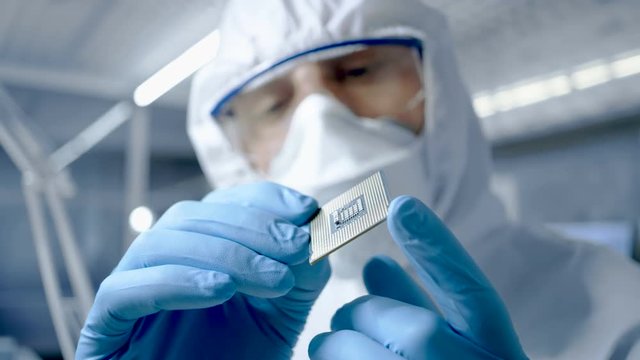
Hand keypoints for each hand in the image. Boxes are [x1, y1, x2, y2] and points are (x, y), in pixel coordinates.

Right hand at [76, 182, 329, 359]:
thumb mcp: (281, 313)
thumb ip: (298, 272)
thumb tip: (314, 230)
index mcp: (195, 251)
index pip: (219, 205)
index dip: (261, 199)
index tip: (305, 209)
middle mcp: (158, 262)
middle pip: (191, 217)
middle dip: (251, 228)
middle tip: (297, 246)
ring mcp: (127, 290)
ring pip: (160, 245)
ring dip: (225, 253)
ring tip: (274, 278)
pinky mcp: (103, 326)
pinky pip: (124, 290)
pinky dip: (175, 281)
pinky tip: (220, 288)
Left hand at [309, 196, 526, 358]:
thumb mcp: (462, 345)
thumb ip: (423, 301)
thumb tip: (376, 261)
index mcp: (489, 344)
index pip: (468, 286)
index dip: (434, 243)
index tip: (400, 205)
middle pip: (366, 313)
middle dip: (353, 317)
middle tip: (361, 329)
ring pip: (332, 348)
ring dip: (331, 348)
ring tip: (354, 357)